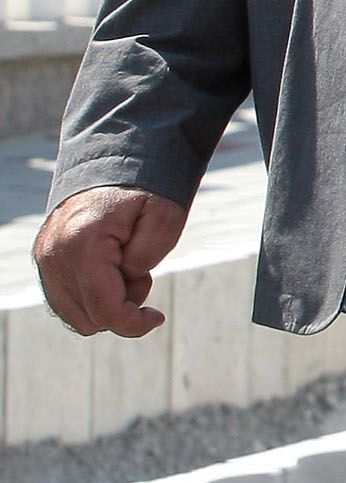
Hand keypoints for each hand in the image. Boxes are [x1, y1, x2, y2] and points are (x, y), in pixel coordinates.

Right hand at [33, 186, 187, 338]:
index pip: (103, 309)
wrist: (115, 159)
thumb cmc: (145, 188)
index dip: (133, 324)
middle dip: (122, 305)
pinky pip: (66, 301)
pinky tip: (109, 269)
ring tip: (125, 267)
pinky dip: (92, 295)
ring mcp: (45, 259)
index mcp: (83, 245)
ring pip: (76, 315)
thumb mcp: (164, 216)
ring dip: (106, 301)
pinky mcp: (44, 260)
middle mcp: (55, 256)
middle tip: (141, 272)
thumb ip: (144, 258)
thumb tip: (125, 284)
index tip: (157, 317)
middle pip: (89, 318)